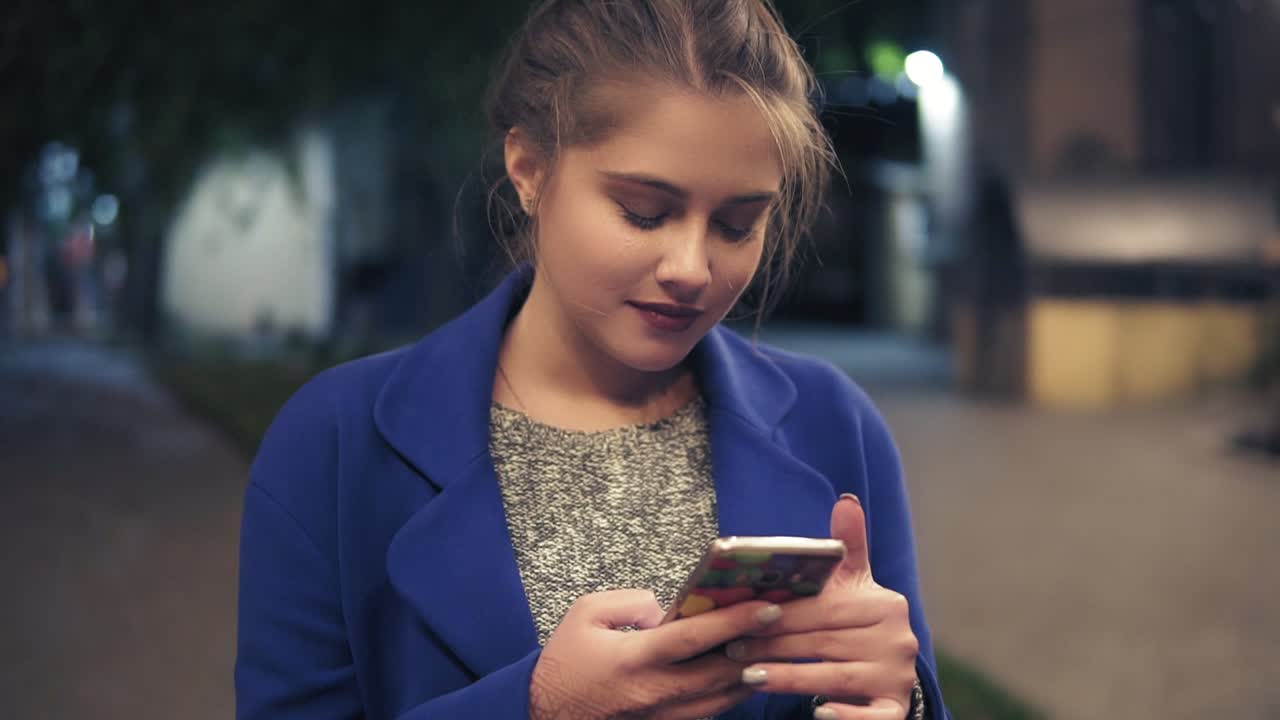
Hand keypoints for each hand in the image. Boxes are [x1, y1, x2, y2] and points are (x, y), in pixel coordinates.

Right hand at [530, 589, 784, 718]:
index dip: (735, 622)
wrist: (545, 714)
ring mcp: (662, 716)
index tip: (768, 606)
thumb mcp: (586, 612)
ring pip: (721, 699)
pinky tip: (747, 675)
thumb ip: (631, 602)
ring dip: (753, 674)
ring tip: (778, 649)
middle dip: (758, 649)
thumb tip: (670, 609)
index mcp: (634, 659)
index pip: (695, 638)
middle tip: (788, 627)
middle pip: (720, 673)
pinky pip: (708, 712)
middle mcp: (654, 692)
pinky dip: (731, 693)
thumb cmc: (565, 660)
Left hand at [722, 495, 918, 718]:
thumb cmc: (857, 624)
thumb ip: (847, 547)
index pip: (825, 608)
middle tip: (732, 650)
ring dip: (789, 678)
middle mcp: (898, 640)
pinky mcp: (896, 709)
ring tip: (748, 676)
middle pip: (824, 642)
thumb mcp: (854, 584)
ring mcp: (898, 676)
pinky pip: (870, 717)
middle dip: (773, 646)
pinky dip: (844, 717)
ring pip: (834, 678)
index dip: (782, 614)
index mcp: (885, 604)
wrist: (888, 674)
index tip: (743, 617)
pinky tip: (817, 714)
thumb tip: (845, 500)